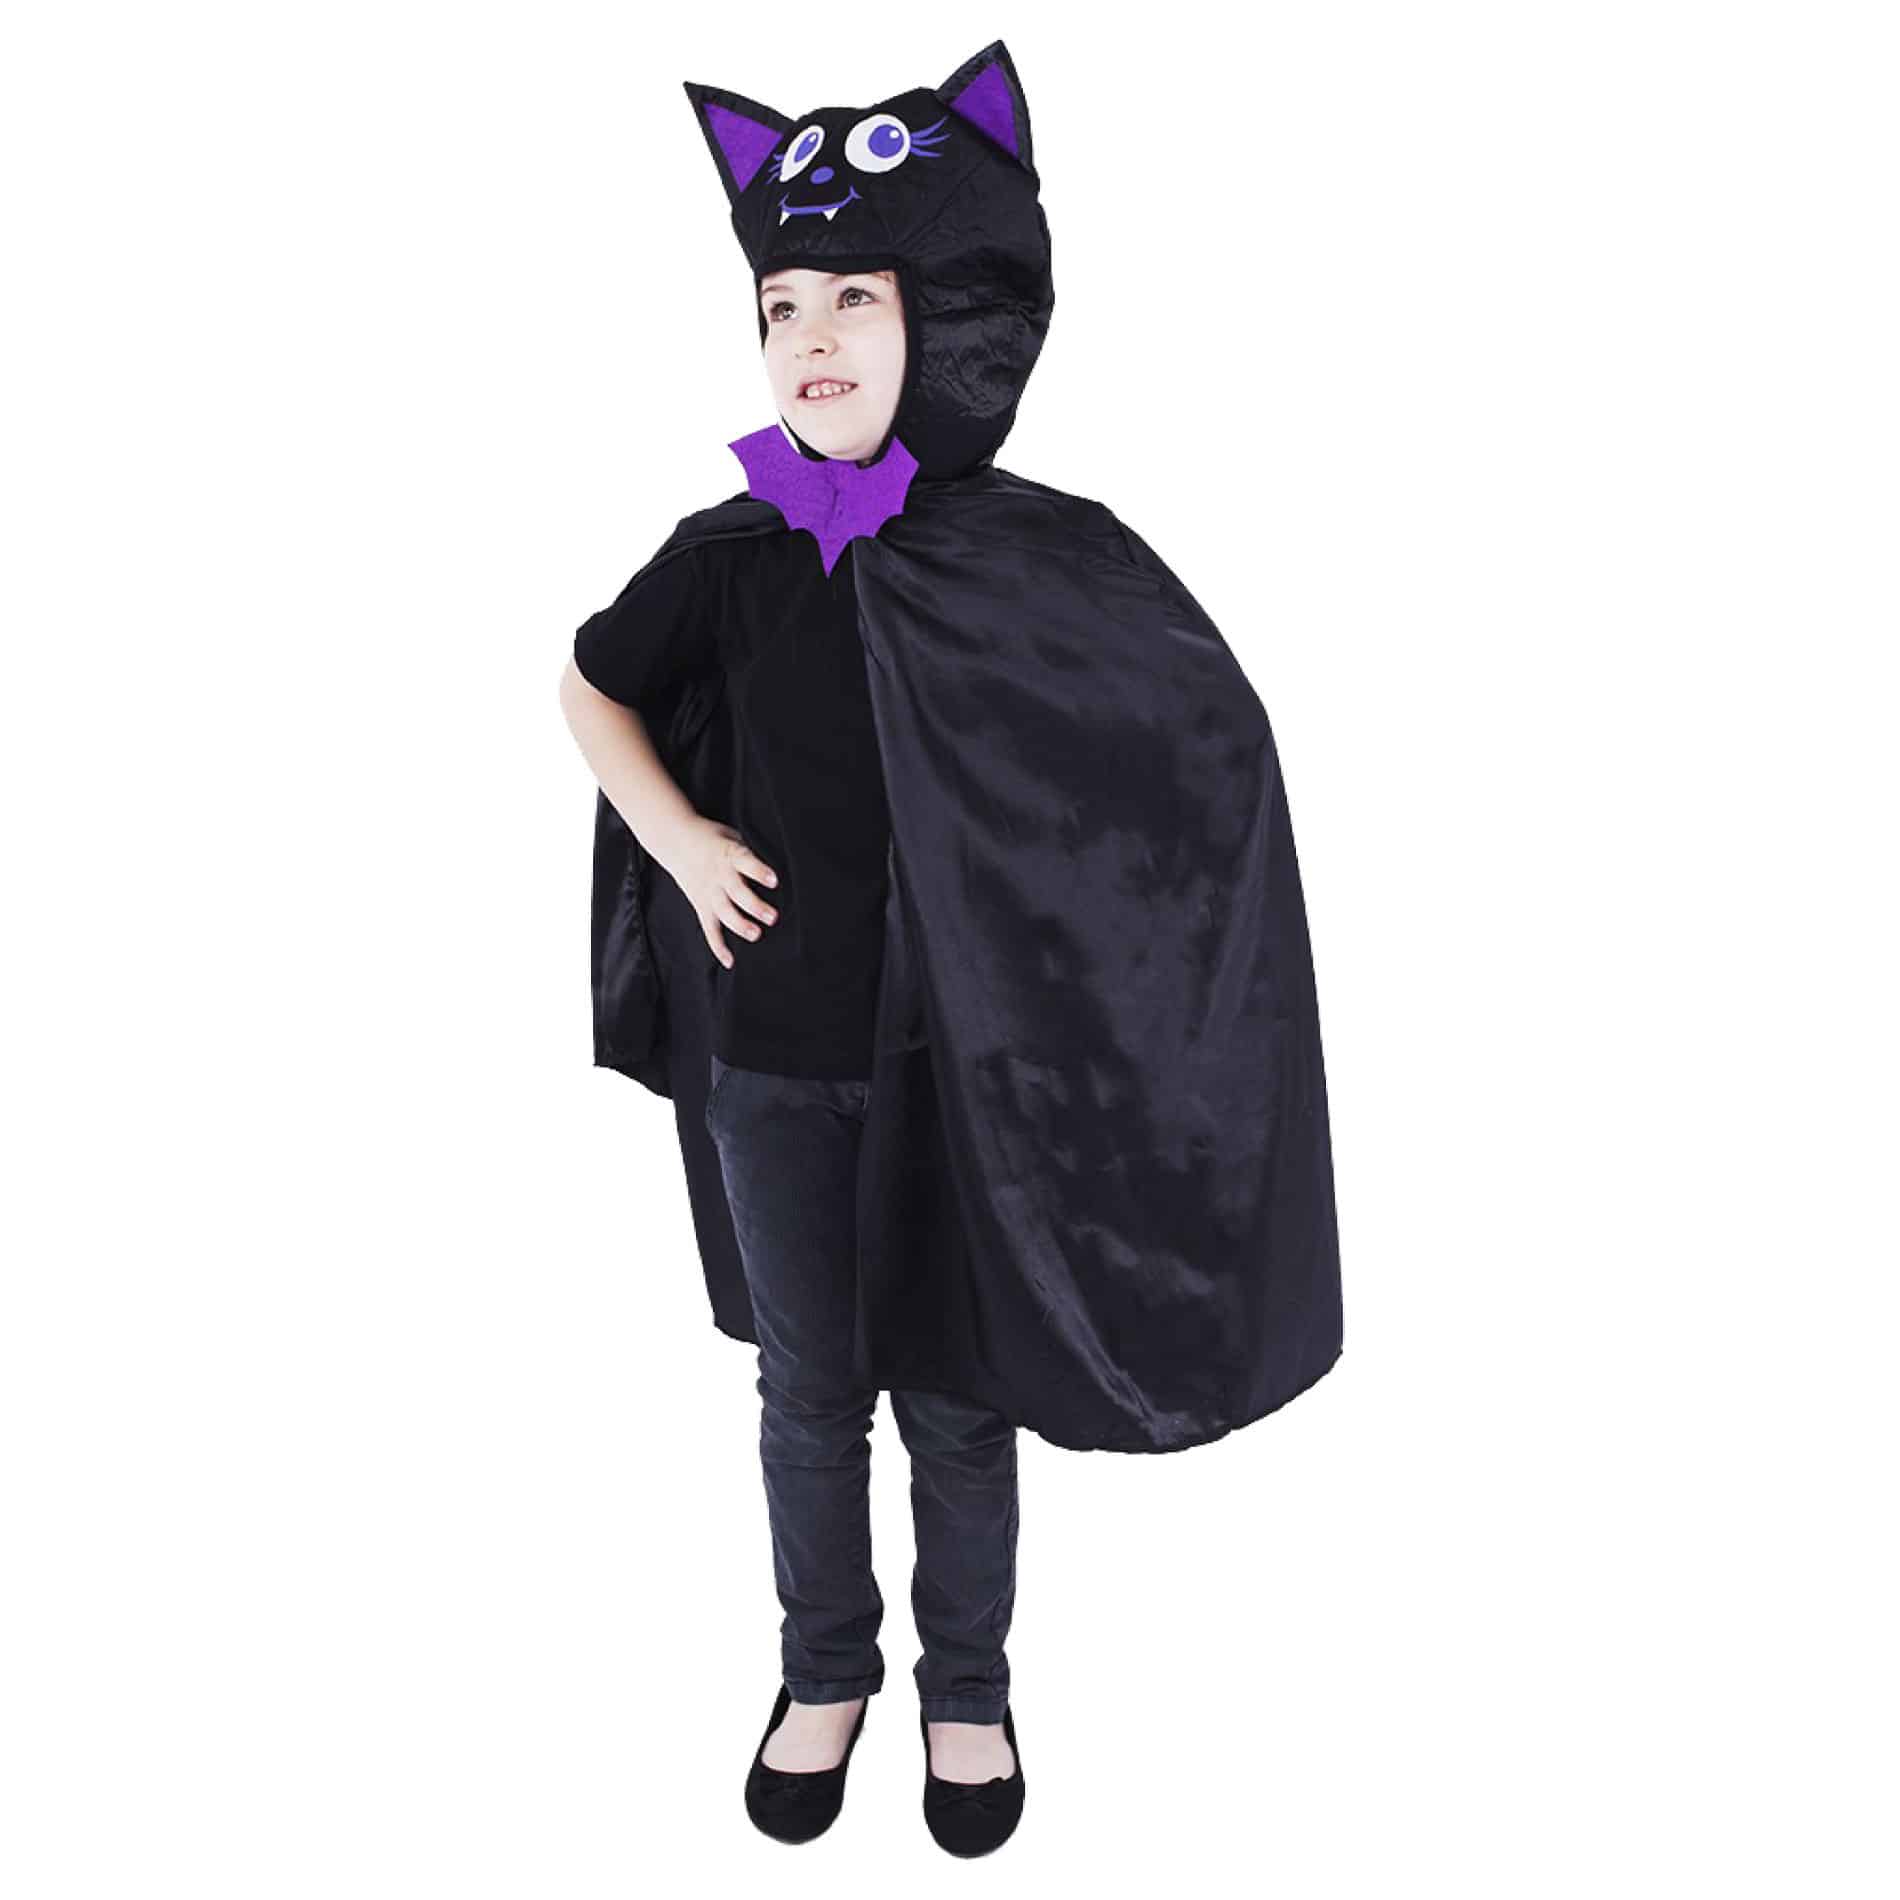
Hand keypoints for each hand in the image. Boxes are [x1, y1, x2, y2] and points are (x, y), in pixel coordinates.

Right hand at [662, 817, 778, 968]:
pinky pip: (709, 928)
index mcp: (729, 854)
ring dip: (740, 925)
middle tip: (773, 917)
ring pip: (724, 912)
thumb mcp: (731, 835)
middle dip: (754, 906)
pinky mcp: (700, 904)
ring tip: (756, 935)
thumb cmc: (710, 837)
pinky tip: (729, 961)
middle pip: (737, 893)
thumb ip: (747, 852)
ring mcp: (708, 892)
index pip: (745, 863)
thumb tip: (773, 866)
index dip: (759, 872)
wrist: (673, 838)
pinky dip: (717, 946)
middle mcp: (719, 875)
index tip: (774, 881)